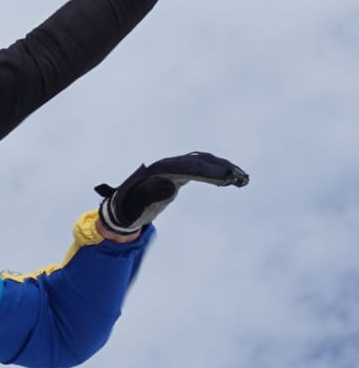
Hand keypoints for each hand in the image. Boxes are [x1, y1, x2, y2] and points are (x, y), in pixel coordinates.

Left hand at [96, 152, 248, 234]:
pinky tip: (233, 180)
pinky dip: (218, 172)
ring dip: (224, 167)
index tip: (226, 178)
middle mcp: (169, 164)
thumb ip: (149, 196)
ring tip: (243, 179)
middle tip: (242, 178)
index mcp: (159, 171)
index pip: (187, 167)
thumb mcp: (136, 205)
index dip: (208, 171)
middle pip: (199, 161)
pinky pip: (202, 167)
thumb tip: (169, 188)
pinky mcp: (181, 172)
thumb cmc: (130, 207)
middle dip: (221, 168)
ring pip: (203, 161)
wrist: (124, 205)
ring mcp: (175, 167)